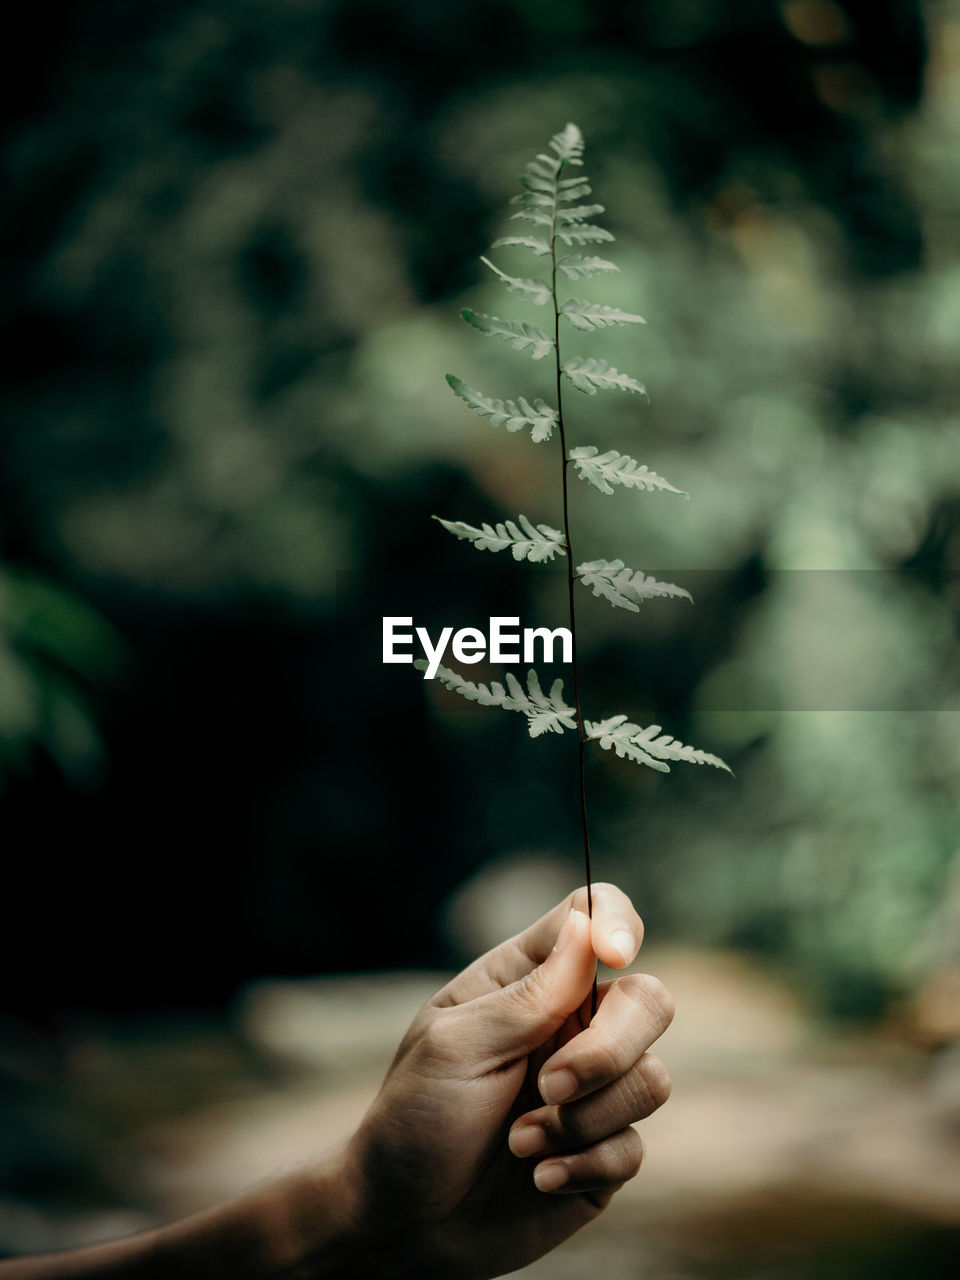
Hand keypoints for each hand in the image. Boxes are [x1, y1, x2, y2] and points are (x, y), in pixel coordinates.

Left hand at [342, 883, 674, 1278]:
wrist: (402, 1224)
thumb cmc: (414, 1119)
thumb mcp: (457, 1046)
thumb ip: (530, 994)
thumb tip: (589, 927)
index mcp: (527, 980)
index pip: (593, 915)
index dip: (618, 922)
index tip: (613, 955)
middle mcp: (570, 1025)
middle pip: (649, 1000)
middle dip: (607, 1050)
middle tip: (547, 1086)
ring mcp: (591, 1089)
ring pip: (652, 1078)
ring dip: (584, 1119)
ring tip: (519, 1141)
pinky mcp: (603, 1151)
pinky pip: (635, 1146)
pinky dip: (584, 1164)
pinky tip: (537, 1178)